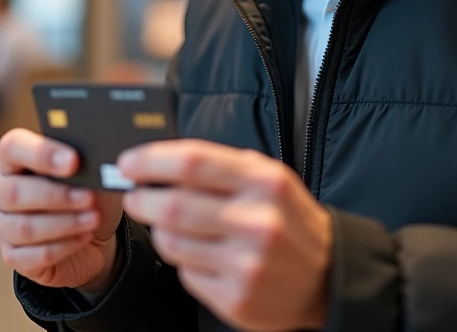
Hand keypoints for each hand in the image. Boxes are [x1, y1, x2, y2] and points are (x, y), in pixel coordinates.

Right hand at [0, 128, 124, 290]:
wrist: (94, 234)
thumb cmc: (87, 192)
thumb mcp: (91, 172)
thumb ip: (86, 161)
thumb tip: (96, 161)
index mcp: (10, 158)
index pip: (12, 147)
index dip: (41, 153)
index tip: (73, 161)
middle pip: (14, 192)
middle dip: (56, 195)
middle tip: (88, 196)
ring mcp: (0, 225)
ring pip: (24, 227)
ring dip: (64, 223)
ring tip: (93, 218)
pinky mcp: (12, 256)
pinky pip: (33, 255)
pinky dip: (63, 246)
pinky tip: (84, 237)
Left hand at [119, 140, 331, 330]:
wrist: (328, 277)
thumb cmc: (289, 220)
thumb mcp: (270, 178)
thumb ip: (222, 166)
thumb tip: (160, 158)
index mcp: (265, 183)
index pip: (194, 162)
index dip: (152, 160)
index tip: (128, 163)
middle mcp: (257, 222)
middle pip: (174, 205)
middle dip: (142, 199)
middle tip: (135, 197)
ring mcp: (247, 264)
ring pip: (172, 242)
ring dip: (159, 231)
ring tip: (168, 226)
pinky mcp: (237, 298)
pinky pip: (186, 274)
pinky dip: (183, 262)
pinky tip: (200, 255)